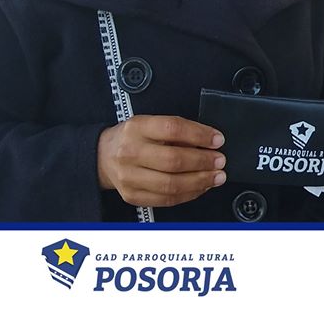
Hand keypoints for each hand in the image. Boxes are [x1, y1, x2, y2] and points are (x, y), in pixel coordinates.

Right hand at [97, 115, 226, 207]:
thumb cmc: (134, 137)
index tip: (218, 140)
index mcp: (138, 128)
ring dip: (200, 181)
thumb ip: (178, 130)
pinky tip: (201, 187)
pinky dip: (189, 194)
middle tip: (220, 161)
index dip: (200, 135)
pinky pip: (166, 199)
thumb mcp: (151, 123)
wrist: (103, 156)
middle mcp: (130, 152)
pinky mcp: (132, 195)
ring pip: (171, 184)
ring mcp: (129, 177)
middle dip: (203, 162)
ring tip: (216, 176)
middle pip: (173, 160)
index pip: (173, 129)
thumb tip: (209, 141)